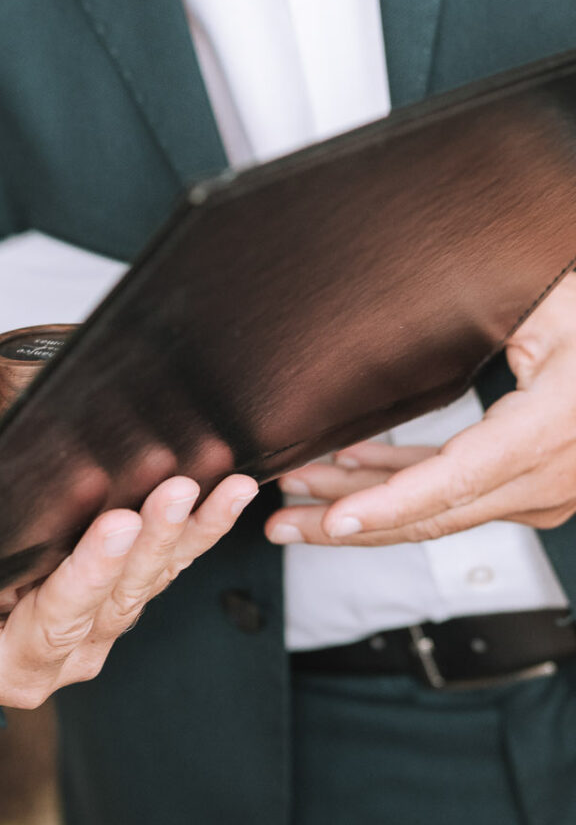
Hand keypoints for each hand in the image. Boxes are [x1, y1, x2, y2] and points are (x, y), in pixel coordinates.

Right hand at [0, 473, 258, 712]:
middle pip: (123, 592)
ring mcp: (110, 623)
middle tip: (174, 491)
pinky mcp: (129, 597)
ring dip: (193, 530)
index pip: (65, 613)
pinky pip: (174, 564)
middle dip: (153, 538)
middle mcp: (80, 648)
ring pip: (158, 575)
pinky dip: (206, 530)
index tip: (116, 525)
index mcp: (29, 663)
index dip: (92, 570)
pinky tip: (235, 493)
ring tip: (226, 488)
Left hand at [266, 271, 575, 548]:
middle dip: (348, 522)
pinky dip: (400, 490)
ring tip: (295, 497)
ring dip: (363, 505)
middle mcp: (553, 473)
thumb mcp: (542, 303)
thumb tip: (394, 311)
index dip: (389, 504)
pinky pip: (458, 497)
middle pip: (436, 513)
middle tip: (277, 521)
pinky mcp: (536, 486)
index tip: (333, 518)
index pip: (457, 480)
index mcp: (553, 425)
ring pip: (440, 511)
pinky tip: (347, 478)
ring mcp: (547, 489)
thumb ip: (481, 321)